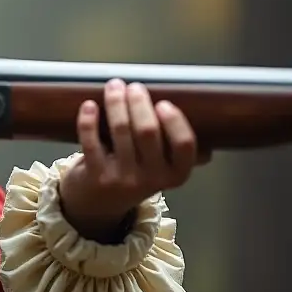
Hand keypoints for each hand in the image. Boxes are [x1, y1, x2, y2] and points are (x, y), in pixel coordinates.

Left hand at [58, 79, 210, 241]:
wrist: (97, 205)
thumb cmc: (133, 174)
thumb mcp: (161, 168)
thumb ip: (174, 147)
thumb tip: (202, 113)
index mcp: (175, 174)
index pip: (184, 146)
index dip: (175, 121)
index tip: (163, 103)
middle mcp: (151, 179)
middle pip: (148, 132)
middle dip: (139, 102)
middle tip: (134, 86)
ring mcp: (122, 179)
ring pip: (120, 131)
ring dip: (116, 102)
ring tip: (114, 86)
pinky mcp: (95, 176)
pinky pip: (91, 142)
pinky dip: (89, 120)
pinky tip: (89, 105)